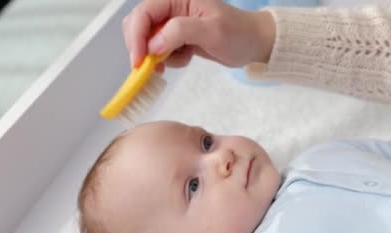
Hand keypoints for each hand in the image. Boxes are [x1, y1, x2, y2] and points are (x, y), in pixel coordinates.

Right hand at [122, 0, 274, 68]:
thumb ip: (180, 32)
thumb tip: (153, 45)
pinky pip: (160, 50)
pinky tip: (188, 57)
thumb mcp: (212, 31)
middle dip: (143, 48)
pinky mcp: (177, 37)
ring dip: (159, 56)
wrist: (253, 43)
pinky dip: (170, 59)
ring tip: (181, 58)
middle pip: (139, 25)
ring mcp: (173, 22)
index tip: (139, 60)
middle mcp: (171, 7)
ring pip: (147, 40)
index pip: (144, 13)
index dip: (136, 36)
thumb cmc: (239, 33)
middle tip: (153, 68)